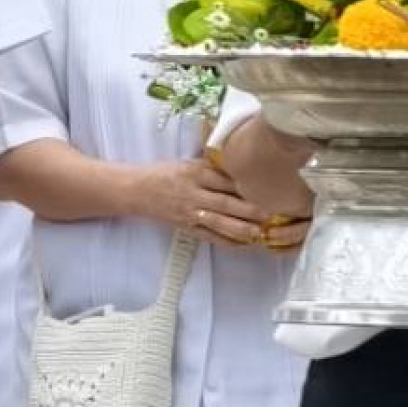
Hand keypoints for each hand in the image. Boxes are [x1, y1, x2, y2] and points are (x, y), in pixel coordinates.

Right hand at [137, 158, 279, 245]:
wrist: (136, 191)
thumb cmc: (163, 173)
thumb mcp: (187, 163)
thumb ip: (212, 167)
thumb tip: (242, 167)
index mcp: (194, 173)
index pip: (225, 180)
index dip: (246, 186)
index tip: (267, 189)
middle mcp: (192, 193)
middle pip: (225, 203)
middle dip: (249, 210)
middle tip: (272, 214)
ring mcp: (189, 212)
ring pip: (219, 222)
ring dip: (241, 228)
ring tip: (260, 232)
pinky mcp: (186, 227)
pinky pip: (210, 236)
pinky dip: (228, 241)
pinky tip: (244, 243)